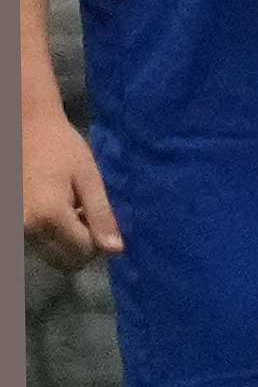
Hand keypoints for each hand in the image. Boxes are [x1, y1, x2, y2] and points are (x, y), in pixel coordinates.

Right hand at [23, 119, 119, 267]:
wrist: (25, 127)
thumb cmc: (62, 148)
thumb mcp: (89, 179)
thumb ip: (101, 215)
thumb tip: (115, 250)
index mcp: (49, 216)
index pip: (82, 251)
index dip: (99, 241)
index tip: (100, 218)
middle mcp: (27, 227)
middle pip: (63, 259)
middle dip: (82, 245)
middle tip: (87, 215)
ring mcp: (16, 226)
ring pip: (49, 252)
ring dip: (66, 240)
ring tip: (71, 208)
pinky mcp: (11, 221)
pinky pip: (37, 240)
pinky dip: (50, 232)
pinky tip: (56, 207)